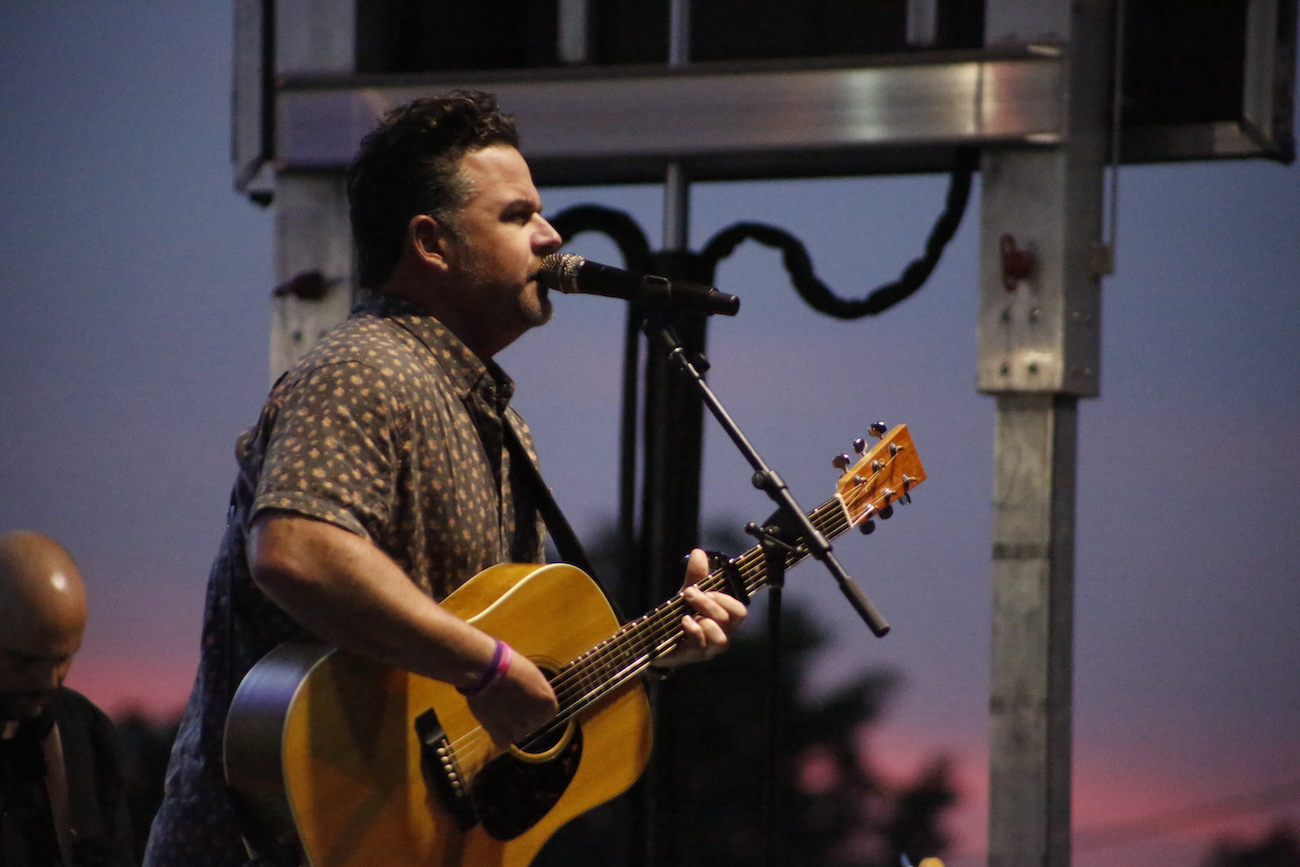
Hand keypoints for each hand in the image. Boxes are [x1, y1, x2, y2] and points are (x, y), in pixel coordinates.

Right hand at [465, 650, 557, 748]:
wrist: (488, 669)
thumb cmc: (510, 666)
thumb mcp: (532, 675)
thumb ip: (536, 692)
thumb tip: (534, 697)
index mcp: (548, 703)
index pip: (547, 714)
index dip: (535, 708)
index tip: (525, 701)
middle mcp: (537, 718)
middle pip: (533, 725)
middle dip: (523, 717)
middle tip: (509, 704)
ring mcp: (519, 728)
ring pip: (518, 735)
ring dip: (511, 727)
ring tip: (499, 710)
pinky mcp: (500, 734)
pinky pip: (503, 744)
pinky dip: (499, 737)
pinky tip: (494, 725)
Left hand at [654, 548, 747, 668]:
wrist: (657, 638)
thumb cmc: (681, 615)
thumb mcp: (688, 593)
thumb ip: (695, 575)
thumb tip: (699, 552)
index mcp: (724, 619)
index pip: (739, 611)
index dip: (726, 599)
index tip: (707, 589)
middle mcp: (721, 634)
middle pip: (731, 620)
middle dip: (710, 603)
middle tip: (690, 594)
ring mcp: (709, 648)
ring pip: (721, 639)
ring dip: (706, 621)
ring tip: (689, 614)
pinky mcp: (693, 656)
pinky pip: (701, 646)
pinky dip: (694, 631)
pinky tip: (684, 622)